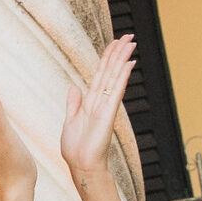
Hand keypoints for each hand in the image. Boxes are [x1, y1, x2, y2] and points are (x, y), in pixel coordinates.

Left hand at [61, 35, 137, 184]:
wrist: (81, 164)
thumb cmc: (76, 148)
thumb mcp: (70, 120)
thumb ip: (74, 103)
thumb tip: (74, 87)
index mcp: (90, 101)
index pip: (100, 74)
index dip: (106, 58)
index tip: (114, 43)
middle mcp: (100, 100)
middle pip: (110, 71)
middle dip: (118, 52)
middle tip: (128, 36)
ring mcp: (106, 105)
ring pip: (114, 76)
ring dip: (122, 58)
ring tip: (130, 42)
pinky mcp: (109, 112)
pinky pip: (116, 90)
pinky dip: (122, 76)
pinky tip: (129, 63)